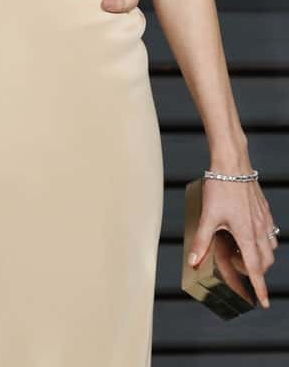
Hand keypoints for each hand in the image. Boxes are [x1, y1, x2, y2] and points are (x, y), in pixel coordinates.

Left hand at [188, 178, 277, 309]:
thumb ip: (202, 241)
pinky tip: (250, 232)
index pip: (255, 269)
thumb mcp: (207, 216)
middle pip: (265, 261)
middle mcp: (260, 230)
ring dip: (261, 255)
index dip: (259, 287)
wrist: (233, 163)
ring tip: (244, 252)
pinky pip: (270, 231)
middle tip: (241, 270)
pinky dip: (263, 240)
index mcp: (247, 235)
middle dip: (257, 271)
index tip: (263, 302)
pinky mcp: (264, 209)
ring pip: (270, 247)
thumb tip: (194, 261)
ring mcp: (264, 219)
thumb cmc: (221, 187)